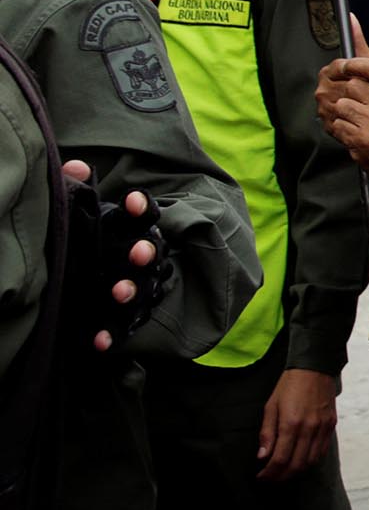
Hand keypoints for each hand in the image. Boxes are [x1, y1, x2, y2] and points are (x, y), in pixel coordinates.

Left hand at [61, 160, 157, 351]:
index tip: (130, 200)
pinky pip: (126, 325)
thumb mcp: (77, 212)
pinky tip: (97, 342)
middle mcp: (142, 257)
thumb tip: (75, 168)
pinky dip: (112, 334)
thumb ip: (76, 189)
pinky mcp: (127, 314)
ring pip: (145, 289)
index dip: (143, 208)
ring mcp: (138, 286)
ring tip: (117, 293)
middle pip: (153, 252)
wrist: (75, 280)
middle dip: (145, 251)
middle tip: (135, 252)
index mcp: (133, 230)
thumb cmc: (83, 239)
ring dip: (133, 290)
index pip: (146, 216)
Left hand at [257, 368, 338, 480]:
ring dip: (296, 471)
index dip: (269, 473)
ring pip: (311, 461)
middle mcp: (309, 429)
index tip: (261, 477)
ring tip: (284, 472)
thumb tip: (262, 456)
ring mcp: (322, 428)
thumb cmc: (289, 385)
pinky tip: (301, 460)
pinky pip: (321, 451)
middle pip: (296, 465)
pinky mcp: (331, 426)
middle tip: (271, 479)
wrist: (315, 368)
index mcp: (291, 423)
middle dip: (282, 477)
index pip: (280, 459)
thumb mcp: (271, 406)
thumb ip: (267, 433)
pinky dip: (310, 461)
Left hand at [315, 17, 368, 190]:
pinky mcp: (362, 141)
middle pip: (352, 84)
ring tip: (357, 121)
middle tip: (355, 104)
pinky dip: (342, 130)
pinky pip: (338, 125)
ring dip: (344, 113)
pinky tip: (356, 134)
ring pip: (342, 104)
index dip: (352, 63)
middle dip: (349, 94)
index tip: (345, 67)